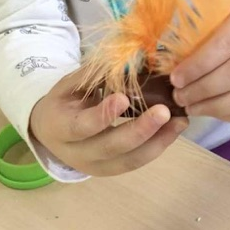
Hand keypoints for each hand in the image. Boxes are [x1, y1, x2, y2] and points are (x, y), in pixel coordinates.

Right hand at [29, 66, 188, 176]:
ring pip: (129, 161)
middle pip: (111, 148)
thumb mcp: (67, 85)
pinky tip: (174, 130)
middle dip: (140, 131)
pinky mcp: (112, 170)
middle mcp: (77, 154)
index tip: (124, 98)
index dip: (104, 115)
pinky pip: (137, 162)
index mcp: (61, 128)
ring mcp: (96, 167)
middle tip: (164, 111)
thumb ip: (91, 76)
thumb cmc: (62, 102)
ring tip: (179, 122)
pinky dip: (158, 146)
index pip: (82, 127)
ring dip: (157, 142)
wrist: (50, 133)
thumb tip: (123, 59)